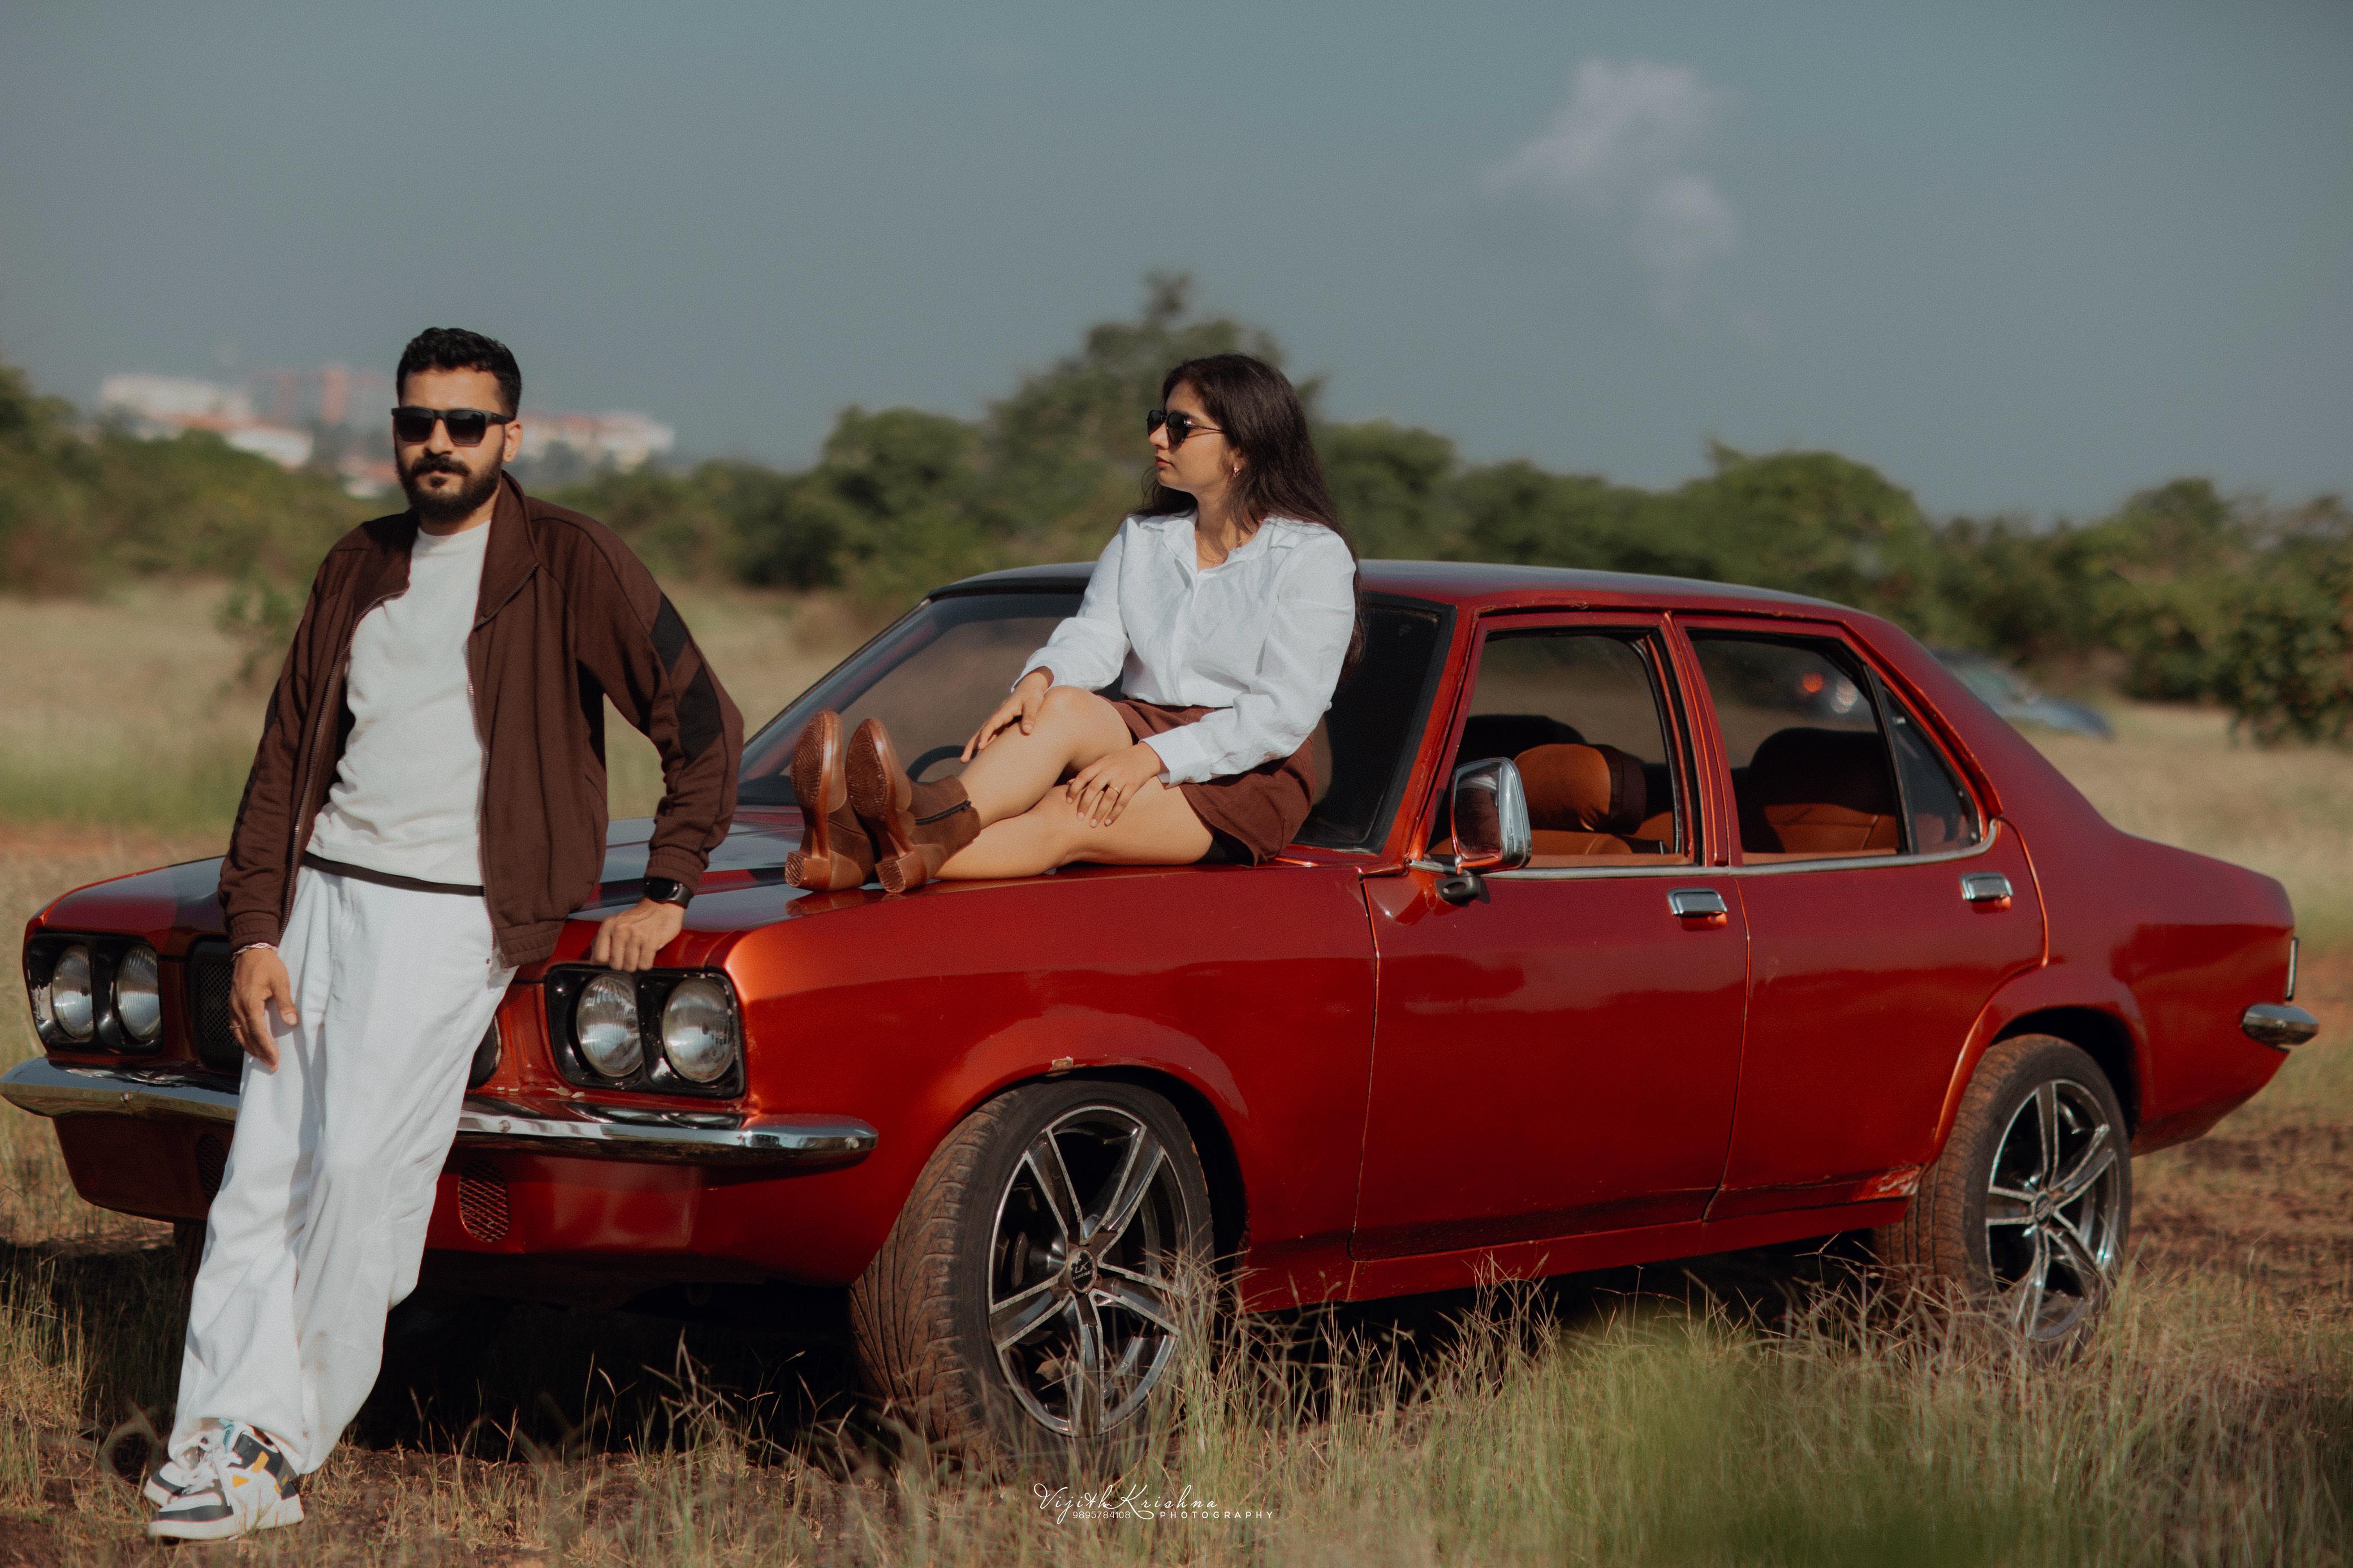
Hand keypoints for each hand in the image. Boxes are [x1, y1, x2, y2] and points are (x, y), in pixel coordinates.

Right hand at [229, 946, 295, 1069]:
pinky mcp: (233, 1005)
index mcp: (249, 1003)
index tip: (275, 1059)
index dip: (266, 1047)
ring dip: (250, 1047)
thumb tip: (292, 1023)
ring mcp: (233, 1007)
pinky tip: (251, 1043)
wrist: (250, 951)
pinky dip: (243, 1037)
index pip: (258, 1031)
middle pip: (247, 1036)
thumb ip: (285, 1003)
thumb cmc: (267, 965)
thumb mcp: (281, 982)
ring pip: (239, 1033)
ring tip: (262, 1059)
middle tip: (272, 1065)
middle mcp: (237, 1008)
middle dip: (260, 1052)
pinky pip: (235, 1026)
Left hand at [590, 898, 686, 971]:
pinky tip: (647, 954)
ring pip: (630, 967)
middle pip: (615, 965)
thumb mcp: (615, 924)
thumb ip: (600, 941)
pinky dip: (646, 964)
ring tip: (639, 954)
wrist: (661, 907)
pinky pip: (644, 965)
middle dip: (623, 964)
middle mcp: (620, 930)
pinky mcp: (651, 941)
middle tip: (630, 955)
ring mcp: (636, 935)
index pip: (599, 957)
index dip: (607, 962)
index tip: (614, 958)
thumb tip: (592, 961)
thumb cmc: (637, 919)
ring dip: (635, 965)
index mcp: (608, 926)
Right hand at [963, 669, 1051, 760]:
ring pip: (983, 735)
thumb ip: (1030, 717)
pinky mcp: (1003, 724)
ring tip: (964, 760)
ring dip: (974, 746)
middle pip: (981, 732)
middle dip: (971, 745)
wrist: (1030, 688)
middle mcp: (998, 717)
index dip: (985, 736)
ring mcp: (999, 721)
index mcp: (1004, 712)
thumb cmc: (1032, 696)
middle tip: (963, 760)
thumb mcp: (1033, 705)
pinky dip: (984, 745)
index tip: (980, 747)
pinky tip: (980, 755)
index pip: (991, 725)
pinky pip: (991, 736)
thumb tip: (1028, 731)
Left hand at [1066, 742, 1166, 827]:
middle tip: (1079, 818)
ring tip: (1092, 824)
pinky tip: (1108, 823)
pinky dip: (1114, 813)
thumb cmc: (1120, 761)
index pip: (1083, 776)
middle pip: (1094, 788)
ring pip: (1108, 797)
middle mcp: (1110, 770)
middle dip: (1085, 804)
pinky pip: (1122, 802)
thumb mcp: (1103, 763)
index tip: (1068, 802)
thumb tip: (1068, 783)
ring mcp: (1122, 778)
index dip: (1074, 789)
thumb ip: (1088, 773)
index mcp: (1101, 764)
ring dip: (1099, 812)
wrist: (1145, 756)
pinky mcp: (1133, 786)